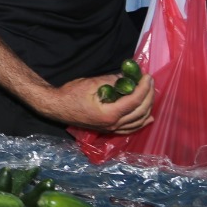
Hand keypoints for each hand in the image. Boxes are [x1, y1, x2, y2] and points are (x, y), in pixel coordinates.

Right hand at [40, 73, 154, 133]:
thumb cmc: (71, 94)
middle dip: (148, 95)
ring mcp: (112, 129)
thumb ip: (111, 81)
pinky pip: (131, 128)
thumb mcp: (91, 83)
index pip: (134, 101)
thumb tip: (126, 77)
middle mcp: (114, 124)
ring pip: (139, 121)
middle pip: (140, 111)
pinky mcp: (109, 129)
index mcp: (109, 113)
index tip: (147, 76)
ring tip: (150, 93)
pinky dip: (142, 121)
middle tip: (149, 82)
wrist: (56, 107)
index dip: (144, 88)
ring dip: (148, 107)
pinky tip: (148, 116)